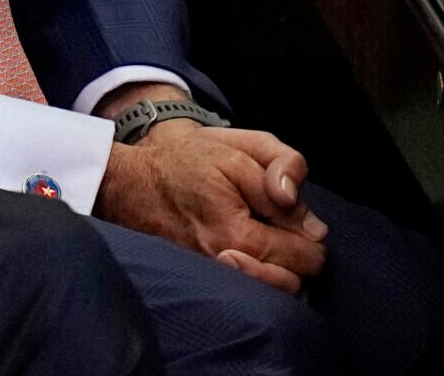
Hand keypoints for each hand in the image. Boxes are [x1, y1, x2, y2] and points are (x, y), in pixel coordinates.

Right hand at [96, 119, 327, 293]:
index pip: (308, 258)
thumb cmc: (184, 161)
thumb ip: (282, 170)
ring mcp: (214, 279)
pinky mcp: (204, 283)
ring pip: (273, 295)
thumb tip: (312, 223)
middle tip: (278, 227)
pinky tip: (248, 253)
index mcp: (239, 234)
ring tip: (265, 241)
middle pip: (295, 284)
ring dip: (279, 271)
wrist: (130, 182)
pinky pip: (249, 293)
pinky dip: (258, 277)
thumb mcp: (237, 148)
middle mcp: (228, 266)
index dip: (309, 234)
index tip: (291, 215)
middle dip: (296, 256)